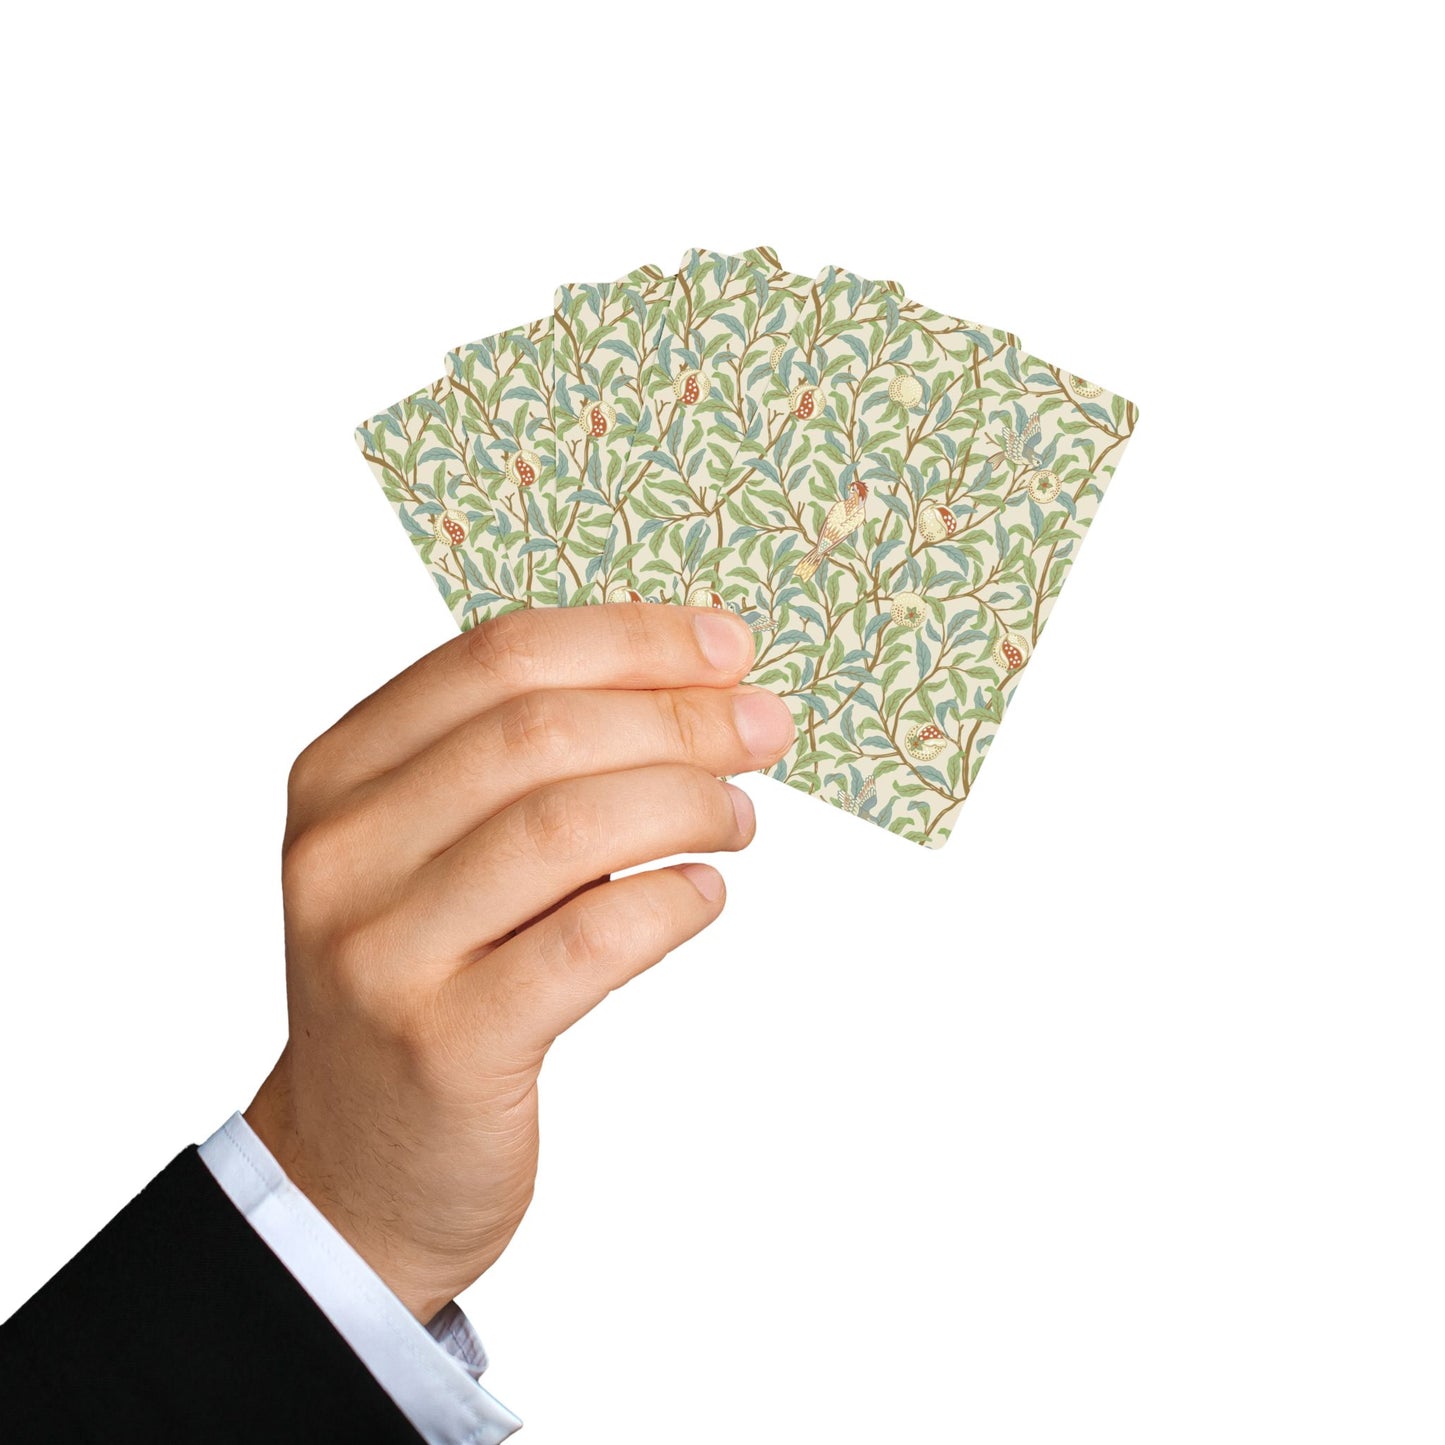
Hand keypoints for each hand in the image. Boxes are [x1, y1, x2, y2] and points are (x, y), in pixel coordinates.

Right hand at [244, 604, 794, 1321]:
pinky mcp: (445, 1043)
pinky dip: (668, 902)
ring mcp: (384, 950)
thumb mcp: (434, 852)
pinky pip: (589, 941)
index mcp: (341, 773)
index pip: (498, 657)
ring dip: (684, 803)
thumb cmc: (427, 982)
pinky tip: (701, 893)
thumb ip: (524, 766)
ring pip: (567, 826)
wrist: (356, 1166)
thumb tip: (694, 686)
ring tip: (739, 817)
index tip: (729, 647)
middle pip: (539, 732)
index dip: (630, 639)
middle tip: (764, 728)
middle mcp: (344, 850)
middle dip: (679, 715)